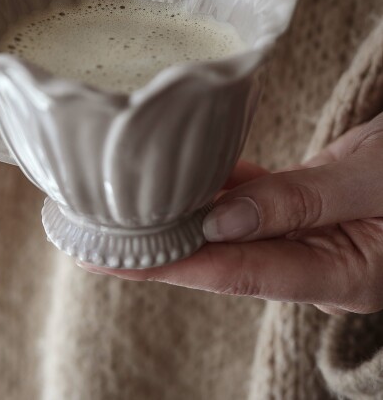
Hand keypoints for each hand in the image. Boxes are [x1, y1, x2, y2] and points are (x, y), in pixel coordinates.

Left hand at [79, 114, 382, 315]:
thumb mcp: (370, 182)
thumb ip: (298, 202)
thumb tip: (220, 220)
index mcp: (340, 274)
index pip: (241, 272)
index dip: (175, 266)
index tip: (116, 258)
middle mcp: (316, 262)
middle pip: (226, 258)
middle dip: (159, 251)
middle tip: (93, 239)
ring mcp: (310, 236)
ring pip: (233, 229)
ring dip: (180, 218)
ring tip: (119, 210)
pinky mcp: (307, 207)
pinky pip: (253, 200)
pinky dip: (217, 187)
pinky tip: (180, 174)